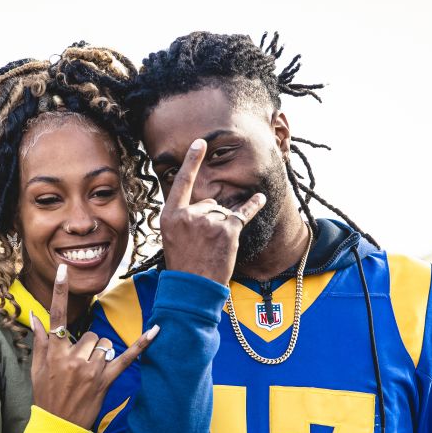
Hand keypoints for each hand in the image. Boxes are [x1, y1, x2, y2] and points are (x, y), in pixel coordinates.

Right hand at [31, 264, 158, 428]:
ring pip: (104, 345)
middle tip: (79, 369)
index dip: (60, 291)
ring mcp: (91, 369)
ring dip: (101, 354)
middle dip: (88, 347)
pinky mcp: (106, 380)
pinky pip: (127, 358)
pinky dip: (142, 344)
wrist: (57, 427)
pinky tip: (157, 330)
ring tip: (90, 375)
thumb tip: (34, 314)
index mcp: (55, 352)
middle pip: (90, 335)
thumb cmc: (46, 397)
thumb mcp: (37, 369)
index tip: (63, 270)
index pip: (56, 316)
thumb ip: (40, 340)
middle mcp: (73, 358)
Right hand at [159, 139, 268, 285]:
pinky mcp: (227, 230)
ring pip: (223, 213)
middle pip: (208, 202)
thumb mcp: (173, 237)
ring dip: (223, 228)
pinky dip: (252, 207)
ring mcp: (209, 221)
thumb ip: (187, 217)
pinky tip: (260, 198)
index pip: (182, 182)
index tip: (200, 143)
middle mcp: (188, 214)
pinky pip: (242, 214)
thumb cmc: (184, 265)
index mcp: (170, 215)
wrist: (193, 289)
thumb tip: (209, 202)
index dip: (192, 161)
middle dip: (211, 219)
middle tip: (203, 245)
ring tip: (214, 249)